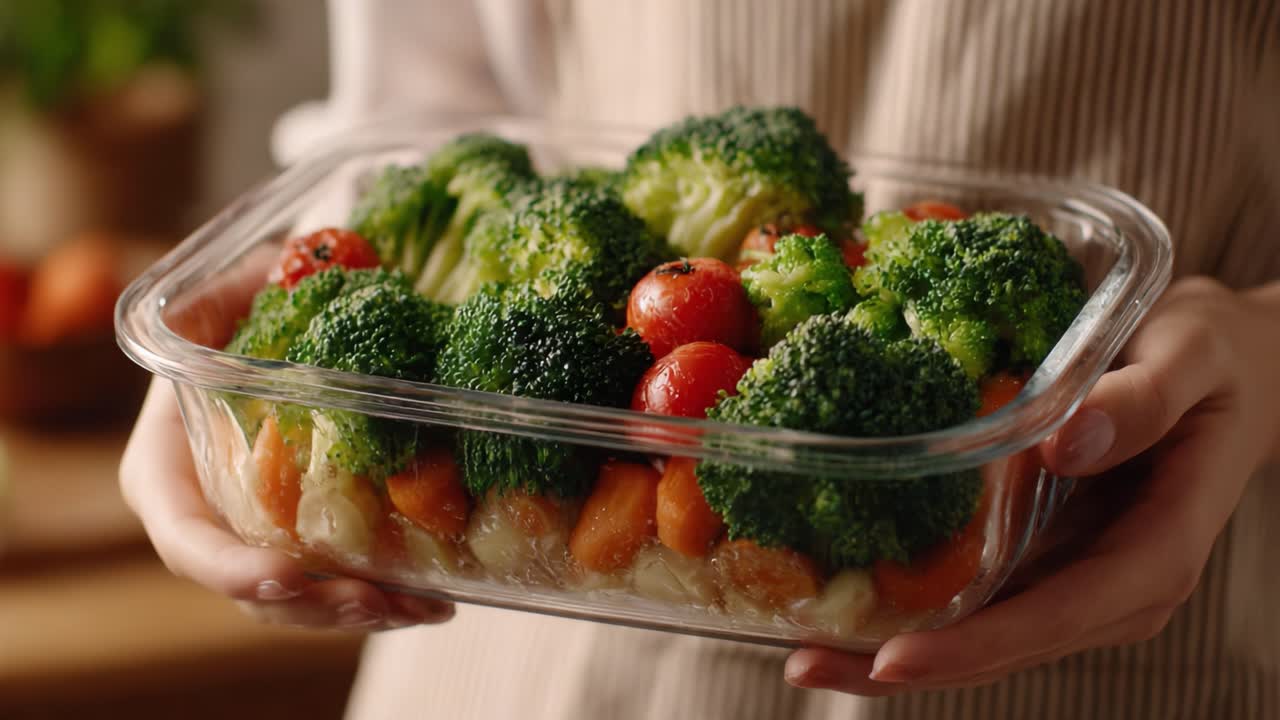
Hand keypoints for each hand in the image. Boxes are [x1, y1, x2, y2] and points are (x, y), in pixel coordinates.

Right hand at [119, 250, 453, 630]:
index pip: (184, 536)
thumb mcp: (230, 284)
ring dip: (362, 612)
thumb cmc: (261, 292)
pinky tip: (437, 597)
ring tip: (425, 606)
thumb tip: (196, 312)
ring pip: (304, 601)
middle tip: (379, 600)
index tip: (287, 575)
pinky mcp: (315, 536)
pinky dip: (387, 596)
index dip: (228, 568)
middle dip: (316, 607)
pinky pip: (341, 582)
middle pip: (251, 589)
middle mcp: (213, 513)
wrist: (307, 304)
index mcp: (170, 464)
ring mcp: (265, 533)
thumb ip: (205, 303)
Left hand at [784, 277, 1279, 694]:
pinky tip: (843, 598)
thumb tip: (1067, 440)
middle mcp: (1110, 586)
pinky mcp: (1042, 556)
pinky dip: (913, 606)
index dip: (977, 646)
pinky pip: (977, 595)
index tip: (895, 659)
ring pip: (981, 633)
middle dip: (906, 663)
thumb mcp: (1194, 358)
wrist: (1225, 368)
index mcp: (1156, 552)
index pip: (1061, 616)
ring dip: (893, 647)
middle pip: (1004, 645)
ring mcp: (1072, 576)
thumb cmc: (1213, 362)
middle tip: (805, 662)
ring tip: (801, 648)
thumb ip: (1144, 400)